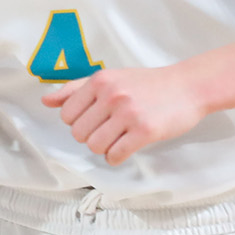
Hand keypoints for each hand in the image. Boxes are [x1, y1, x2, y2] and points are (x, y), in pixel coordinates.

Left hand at [41, 65, 206, 164]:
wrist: (188, 86)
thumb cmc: (146, 84)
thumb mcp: (110, 77)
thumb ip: (76, 89)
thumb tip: (46, 101)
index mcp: (100, 81)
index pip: (67, 114)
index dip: (77, 122)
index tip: (94, 120)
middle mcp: (111, 95)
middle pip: (78, 133)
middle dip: (89, 137)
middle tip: (107, 131)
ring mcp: (128, 113)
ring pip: (95, 146)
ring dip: (103, 148)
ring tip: (116, 139)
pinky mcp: (145, 130)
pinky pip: (116, 155)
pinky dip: (116, 157)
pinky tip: (125, 148)